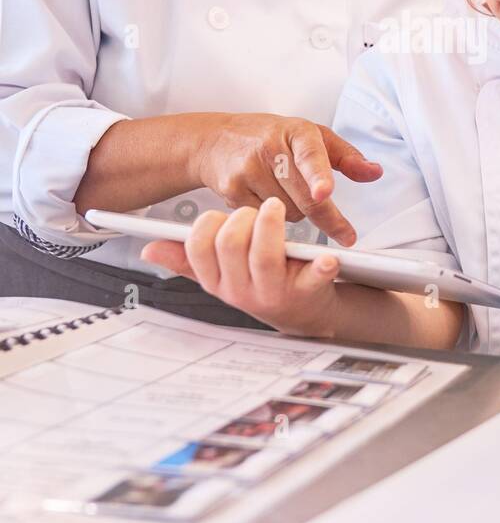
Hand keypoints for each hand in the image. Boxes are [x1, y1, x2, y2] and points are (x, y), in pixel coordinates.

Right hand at [142, 199, 340, 334]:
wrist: (304, 315)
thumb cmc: (261, 283)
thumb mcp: (220, 275)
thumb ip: (185, 260)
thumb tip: (148, 248)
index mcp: (217, 280)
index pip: (198, 248)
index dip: (208, 224)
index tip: (220, 216)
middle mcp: (241, 290)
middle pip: (230, 245)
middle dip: (241, 219)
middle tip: (257, 208)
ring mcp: (273, 294)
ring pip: (264, 257)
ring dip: (270, 227)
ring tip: (276, 208)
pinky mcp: (307, 294)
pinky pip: (313, 279)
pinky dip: (321, 267)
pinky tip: (328, 258)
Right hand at [194, 114, 380, 244]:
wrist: (215, 141)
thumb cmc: (269, 138)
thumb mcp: (310, 136)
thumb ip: (345, 156)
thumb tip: (374, 172)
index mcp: (295, 131)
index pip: (309, 154)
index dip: (318, 175)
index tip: (324, 192)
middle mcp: (269, 148)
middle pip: (304, 196)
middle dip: (326, 216)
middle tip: (344, 233)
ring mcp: (247, 170)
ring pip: (288, 213)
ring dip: (296, 213)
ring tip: (286, 194)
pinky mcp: (232, 191)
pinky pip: (266, 220)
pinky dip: (274, 219)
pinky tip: (267, 200)